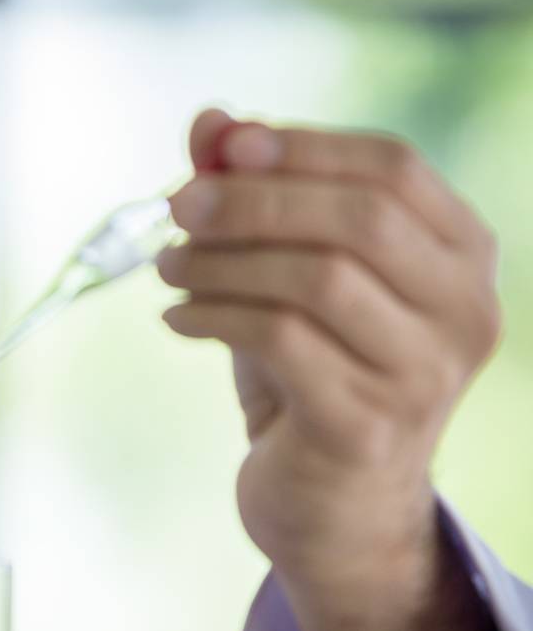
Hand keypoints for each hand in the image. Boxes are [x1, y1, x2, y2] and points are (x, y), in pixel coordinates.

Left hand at [157, 108, 512, 630]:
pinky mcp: (366, 424)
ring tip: (165, 266)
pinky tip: (176, 318)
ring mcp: (423, 374)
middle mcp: (464, 311)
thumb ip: (256, 195)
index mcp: (461, 257)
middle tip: (174, 206)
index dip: (303, 145)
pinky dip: (212, 315)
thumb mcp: (286, 276)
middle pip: (359, 217)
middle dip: (252, 200)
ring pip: (317, 277)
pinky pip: (279, 339)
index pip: (394, 168)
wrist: (334, 510)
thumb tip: (209, 120)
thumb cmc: (314, 376)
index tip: (221, 144)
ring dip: (221, 260)